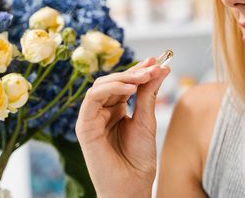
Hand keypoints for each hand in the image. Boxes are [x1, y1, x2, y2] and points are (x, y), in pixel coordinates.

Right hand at [76, 57, 169, 197]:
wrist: (132, 185)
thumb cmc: (139, 158)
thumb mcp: (147, 119)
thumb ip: (149, 94)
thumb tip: (160, 68)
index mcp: (116, 109)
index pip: (125, 82)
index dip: (139, 70)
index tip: (157, 61)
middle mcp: (103, 111)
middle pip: (113, 81)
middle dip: (134, 71)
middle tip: (152, 67)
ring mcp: (92, 118)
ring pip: (101, 85)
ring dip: (123, 77)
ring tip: (143, 77)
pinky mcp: (84, 126)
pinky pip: (92, 99)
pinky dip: (110, 88)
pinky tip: (129, 88)